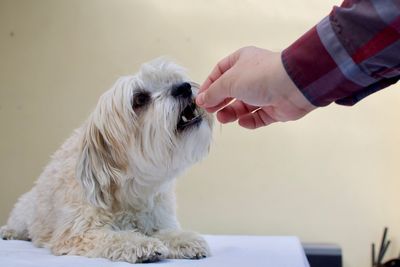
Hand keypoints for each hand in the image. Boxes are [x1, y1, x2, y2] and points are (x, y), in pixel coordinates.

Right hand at [196, 46, 315, 128]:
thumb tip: (202, 100)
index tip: (200, 100)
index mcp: (242, 61)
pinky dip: (250, 120)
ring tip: (224, 118)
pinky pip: (258, 117)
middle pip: (231, 91)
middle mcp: (253, 75)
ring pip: (243, 105)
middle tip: (210, 111)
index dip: (209, 85)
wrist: (294, 85)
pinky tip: (243, 121)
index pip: (220, 72)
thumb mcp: (229, 81)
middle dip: (219, 101)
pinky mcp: (274, 108)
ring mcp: (265, 92)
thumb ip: (214, 92)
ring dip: (232, 112)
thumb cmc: (259, 76)